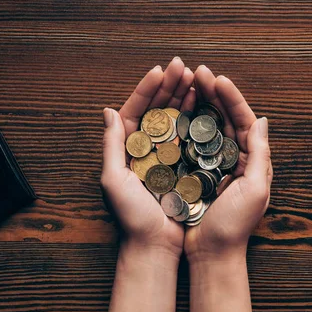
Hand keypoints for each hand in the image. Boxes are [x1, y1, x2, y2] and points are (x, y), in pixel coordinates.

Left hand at [101, 57, 195, 262]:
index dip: (146, 89)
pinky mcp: (183, 167)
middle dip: (168, 86)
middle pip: (156, 111)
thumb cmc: (132, 217)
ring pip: (174, 120)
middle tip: (182, 66)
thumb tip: (108, 110)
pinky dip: (195, 119)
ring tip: (195, 78)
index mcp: (127, 150)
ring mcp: (165, 157)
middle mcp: (146, 150)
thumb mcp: (114, 180)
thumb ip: (111, 145)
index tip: (160, 70)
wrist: (154, 245)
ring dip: (183, 97)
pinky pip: (189, 138)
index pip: (135, 111)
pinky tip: (203, 103)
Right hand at [185, 66, 271, 264]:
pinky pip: (190, 143)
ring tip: (187, 83)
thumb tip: (262, 120)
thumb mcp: (256, 189)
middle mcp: (234, 159)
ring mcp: (213, 165)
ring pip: (207, 126)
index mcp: (252, 161)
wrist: (211, 253)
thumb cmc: (234, 226)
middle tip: (198, 72)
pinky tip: (175, 109)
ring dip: (199, 103)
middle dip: (213, 93)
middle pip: (225, 118)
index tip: (217, 78)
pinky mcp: (194, 173)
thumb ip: (261, 155)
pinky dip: (185, 125)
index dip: (232, 98)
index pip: (244, 121)